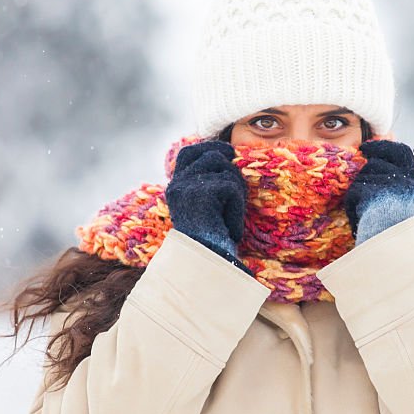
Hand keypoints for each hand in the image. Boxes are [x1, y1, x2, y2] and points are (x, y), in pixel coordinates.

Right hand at [165, 140, 251, 272]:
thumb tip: (227, 157)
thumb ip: (209, 184)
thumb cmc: (211, 243)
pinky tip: (231, 228)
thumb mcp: (208, 209)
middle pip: (212, 156)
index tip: (228, 152)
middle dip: (231, 173)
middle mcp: (178, 185)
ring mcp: (187, 188)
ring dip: (236, 193)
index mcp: (177, 187)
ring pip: (226, 171)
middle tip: (237, 195)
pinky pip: (231, 188)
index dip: (210, 147)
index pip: (190, 152)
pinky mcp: (201, 194)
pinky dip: (237, 209)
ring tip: (230, 218)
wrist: (204, 266)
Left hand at [344, 140, 413, 244]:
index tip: (368, 147)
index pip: (403, 152)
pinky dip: (353, 205)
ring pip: (364, 177)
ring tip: (366, 214)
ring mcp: (391, 187)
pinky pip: (355, 192)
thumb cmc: (393, 235)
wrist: (393, 254)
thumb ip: (395, 185)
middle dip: (367, 164)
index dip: (385, 146)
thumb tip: (377, 162)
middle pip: (378, 162)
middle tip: (359, 158)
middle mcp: (406, 183)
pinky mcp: (374, 194)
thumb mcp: (401, 206)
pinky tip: (359, 220)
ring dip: (359, 192)